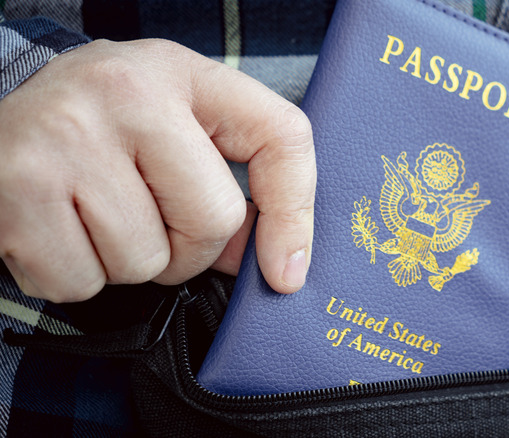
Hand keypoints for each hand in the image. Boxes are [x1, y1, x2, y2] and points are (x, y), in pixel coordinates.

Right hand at [0, 39, 315, 301]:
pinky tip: (59, 228)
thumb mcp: (174, 120)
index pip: (280, 137)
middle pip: (211, 224)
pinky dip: (76, 274)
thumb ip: (229, 180)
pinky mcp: (16, 193)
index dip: (293, 214)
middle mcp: (124, 95)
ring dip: (126, 262)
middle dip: (188, 249)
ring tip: (94, 213)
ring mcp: (66, 142)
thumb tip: (265, 263)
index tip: (283, 271)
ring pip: (144, 263)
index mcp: (180, 73)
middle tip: (150, 218)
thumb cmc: (102, 122)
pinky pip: (81, 283)